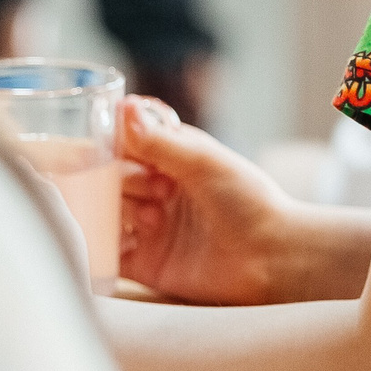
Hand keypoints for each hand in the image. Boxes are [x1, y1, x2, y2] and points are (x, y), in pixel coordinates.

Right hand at [117, 98, 305, 304]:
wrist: (270, 258)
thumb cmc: (248, 202)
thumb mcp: (204, 162)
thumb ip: (159, 141)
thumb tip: (124, 106)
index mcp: (167, 158)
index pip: (119, 144)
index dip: (112, 146)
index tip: (116, 152)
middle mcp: (151, 190)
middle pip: (105, 177)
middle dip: (122, 180)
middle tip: (160, 191)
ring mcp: (145, 227)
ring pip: (101, 212)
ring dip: (119, 212)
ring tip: (154, 220)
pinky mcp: (143, 263)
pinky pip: (103, 255)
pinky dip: (104, 246)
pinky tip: (130, 242)